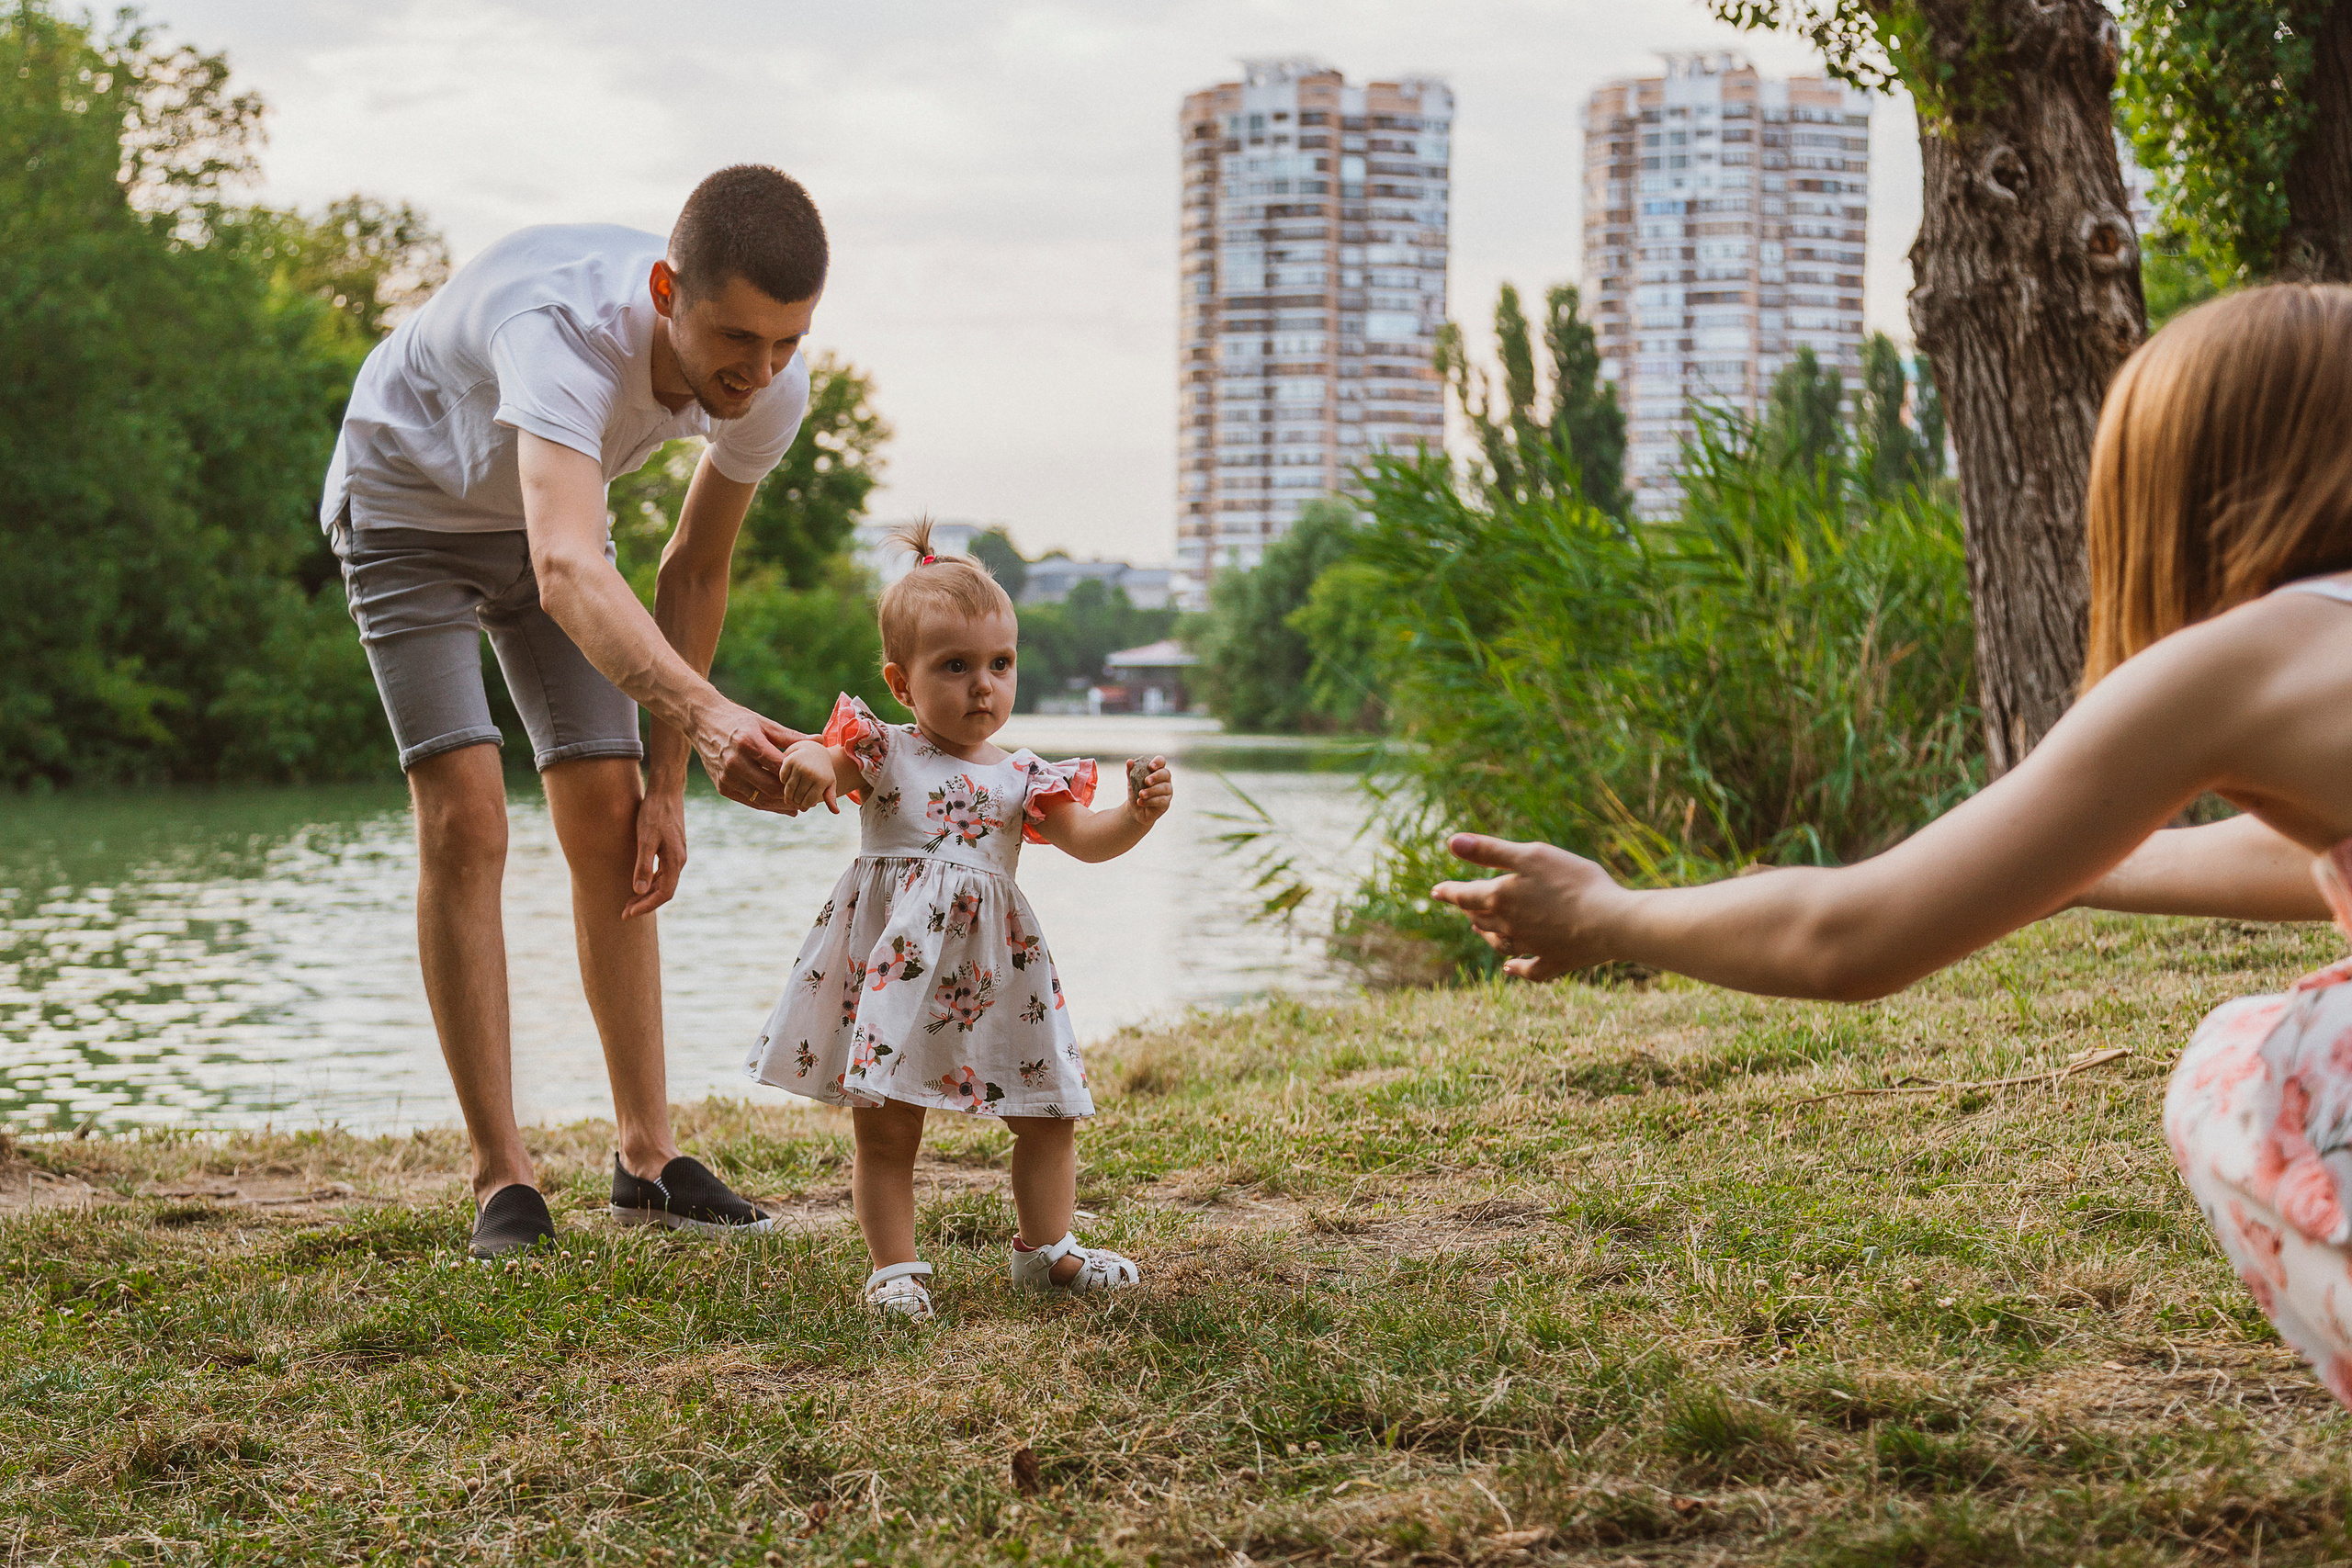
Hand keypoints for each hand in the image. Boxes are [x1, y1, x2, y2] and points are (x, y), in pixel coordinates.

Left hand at [624, 785, 687, 919]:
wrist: (666, 791)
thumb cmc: (654, 813)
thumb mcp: (645, 839)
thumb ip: (643, 865)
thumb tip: (639, 891)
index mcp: (675, 861)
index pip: (664, 893)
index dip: (646, 906)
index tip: (628, 913)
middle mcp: (679, 860)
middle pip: (665, 891)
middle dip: (645, 904)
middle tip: (625, 912)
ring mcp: (677, 854)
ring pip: (664, 882)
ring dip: (647, 894)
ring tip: (629, 901)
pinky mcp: (672, 848)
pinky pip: (664, 872)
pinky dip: (651, 882)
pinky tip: (640, 882)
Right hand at [694, 699, 805, 812]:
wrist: (703, 722)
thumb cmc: (739, 721)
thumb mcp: (765, 724)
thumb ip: (792, 737)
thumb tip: (821, 741)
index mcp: (748, 743)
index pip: (779, 767)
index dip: (798, 777)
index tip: (815, 782)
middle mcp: (735, 762)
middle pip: (770, 787)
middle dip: (793, 796)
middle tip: (811, 801)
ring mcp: (726, 776)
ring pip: (760, 799)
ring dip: (781, 805)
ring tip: (800, 806)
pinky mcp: (722, 787)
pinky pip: (749, 801)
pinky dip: (767, 806)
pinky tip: (782, 806)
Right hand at [777, 740, 843, 814]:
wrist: (815, 749)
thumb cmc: (823, 770)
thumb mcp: (829, 783)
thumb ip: (831, 798)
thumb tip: (836, 812)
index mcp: (821, 780)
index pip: (808, 802)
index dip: (804, 806)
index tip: (803, 806)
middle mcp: (810, 773)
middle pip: (797, 797)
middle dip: (796, 802)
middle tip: (796, 801)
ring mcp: (799, 766)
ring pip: (788, 789)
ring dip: (788, 794)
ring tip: (791, 795)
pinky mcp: (789, 760)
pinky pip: (782, 779)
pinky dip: (783, 782)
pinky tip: (788, 781)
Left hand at [1125, 756, 1172, 826]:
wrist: (1134, 809)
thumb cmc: (1135, 791)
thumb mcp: (1131, 780)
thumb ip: (1130, 771)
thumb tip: (1129, 761)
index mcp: (1157, 770)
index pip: (1161, 761)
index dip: (1158, 762)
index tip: (1150, 766)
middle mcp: (1165, 779)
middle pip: (1165, 774)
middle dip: (1156, 777)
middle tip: (1146, 781)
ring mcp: (1167, 791)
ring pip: (1164, 788)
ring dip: (1151, 791)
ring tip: (1141, 794)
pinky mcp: (1166, 802)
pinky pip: (1161, 800)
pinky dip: (1150, 801)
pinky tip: (1140, 801)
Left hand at [1430, 833, 1626, 980]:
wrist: (1611, 921)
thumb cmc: (1572, 882)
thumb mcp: (1530, 856)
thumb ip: (1489, 851)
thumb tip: (1450, 843)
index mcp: (1500, 897)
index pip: (1464, 895)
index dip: (1448, 891)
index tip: (1436, 891)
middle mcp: (1509, 926)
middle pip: (1480, 919)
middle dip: (1468, 910)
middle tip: (1463, 905)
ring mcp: (1531, 947)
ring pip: (1499, 943)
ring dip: (1486, 935)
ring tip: (1478, 930)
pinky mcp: (1554, 962)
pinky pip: (1529, 968)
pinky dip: (1516, 968)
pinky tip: (1510, 967)